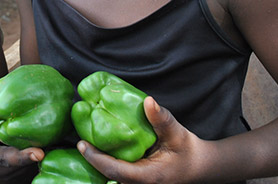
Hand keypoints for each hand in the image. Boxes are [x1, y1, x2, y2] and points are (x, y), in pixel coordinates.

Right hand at [0, 98, 43, 177]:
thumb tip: (7, 94)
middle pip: (2, 158)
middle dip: (20, 157)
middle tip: (38, 153)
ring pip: (14, 167)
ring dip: (30, 161)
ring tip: (45, 153)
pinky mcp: (5, 175)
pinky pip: (20, 170)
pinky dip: (30, 163)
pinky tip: (41, 154)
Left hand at [78, 97, 211, 183]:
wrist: (199, 166)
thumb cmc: (188, 151)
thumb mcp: (177, 133)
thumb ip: (162, 119)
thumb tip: (148, 101)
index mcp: (147, 176)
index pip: (115, 170)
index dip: (96, 158)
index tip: (81, 144)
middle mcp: (138, 183)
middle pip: (107, 175)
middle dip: (91, 159)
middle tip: (78, 139)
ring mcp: (136, 183)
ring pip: (110, 175)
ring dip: (97, 160)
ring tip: (84, 140)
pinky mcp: (135, 178)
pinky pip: (116, 171)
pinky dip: (105, 159)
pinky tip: (97, 144)